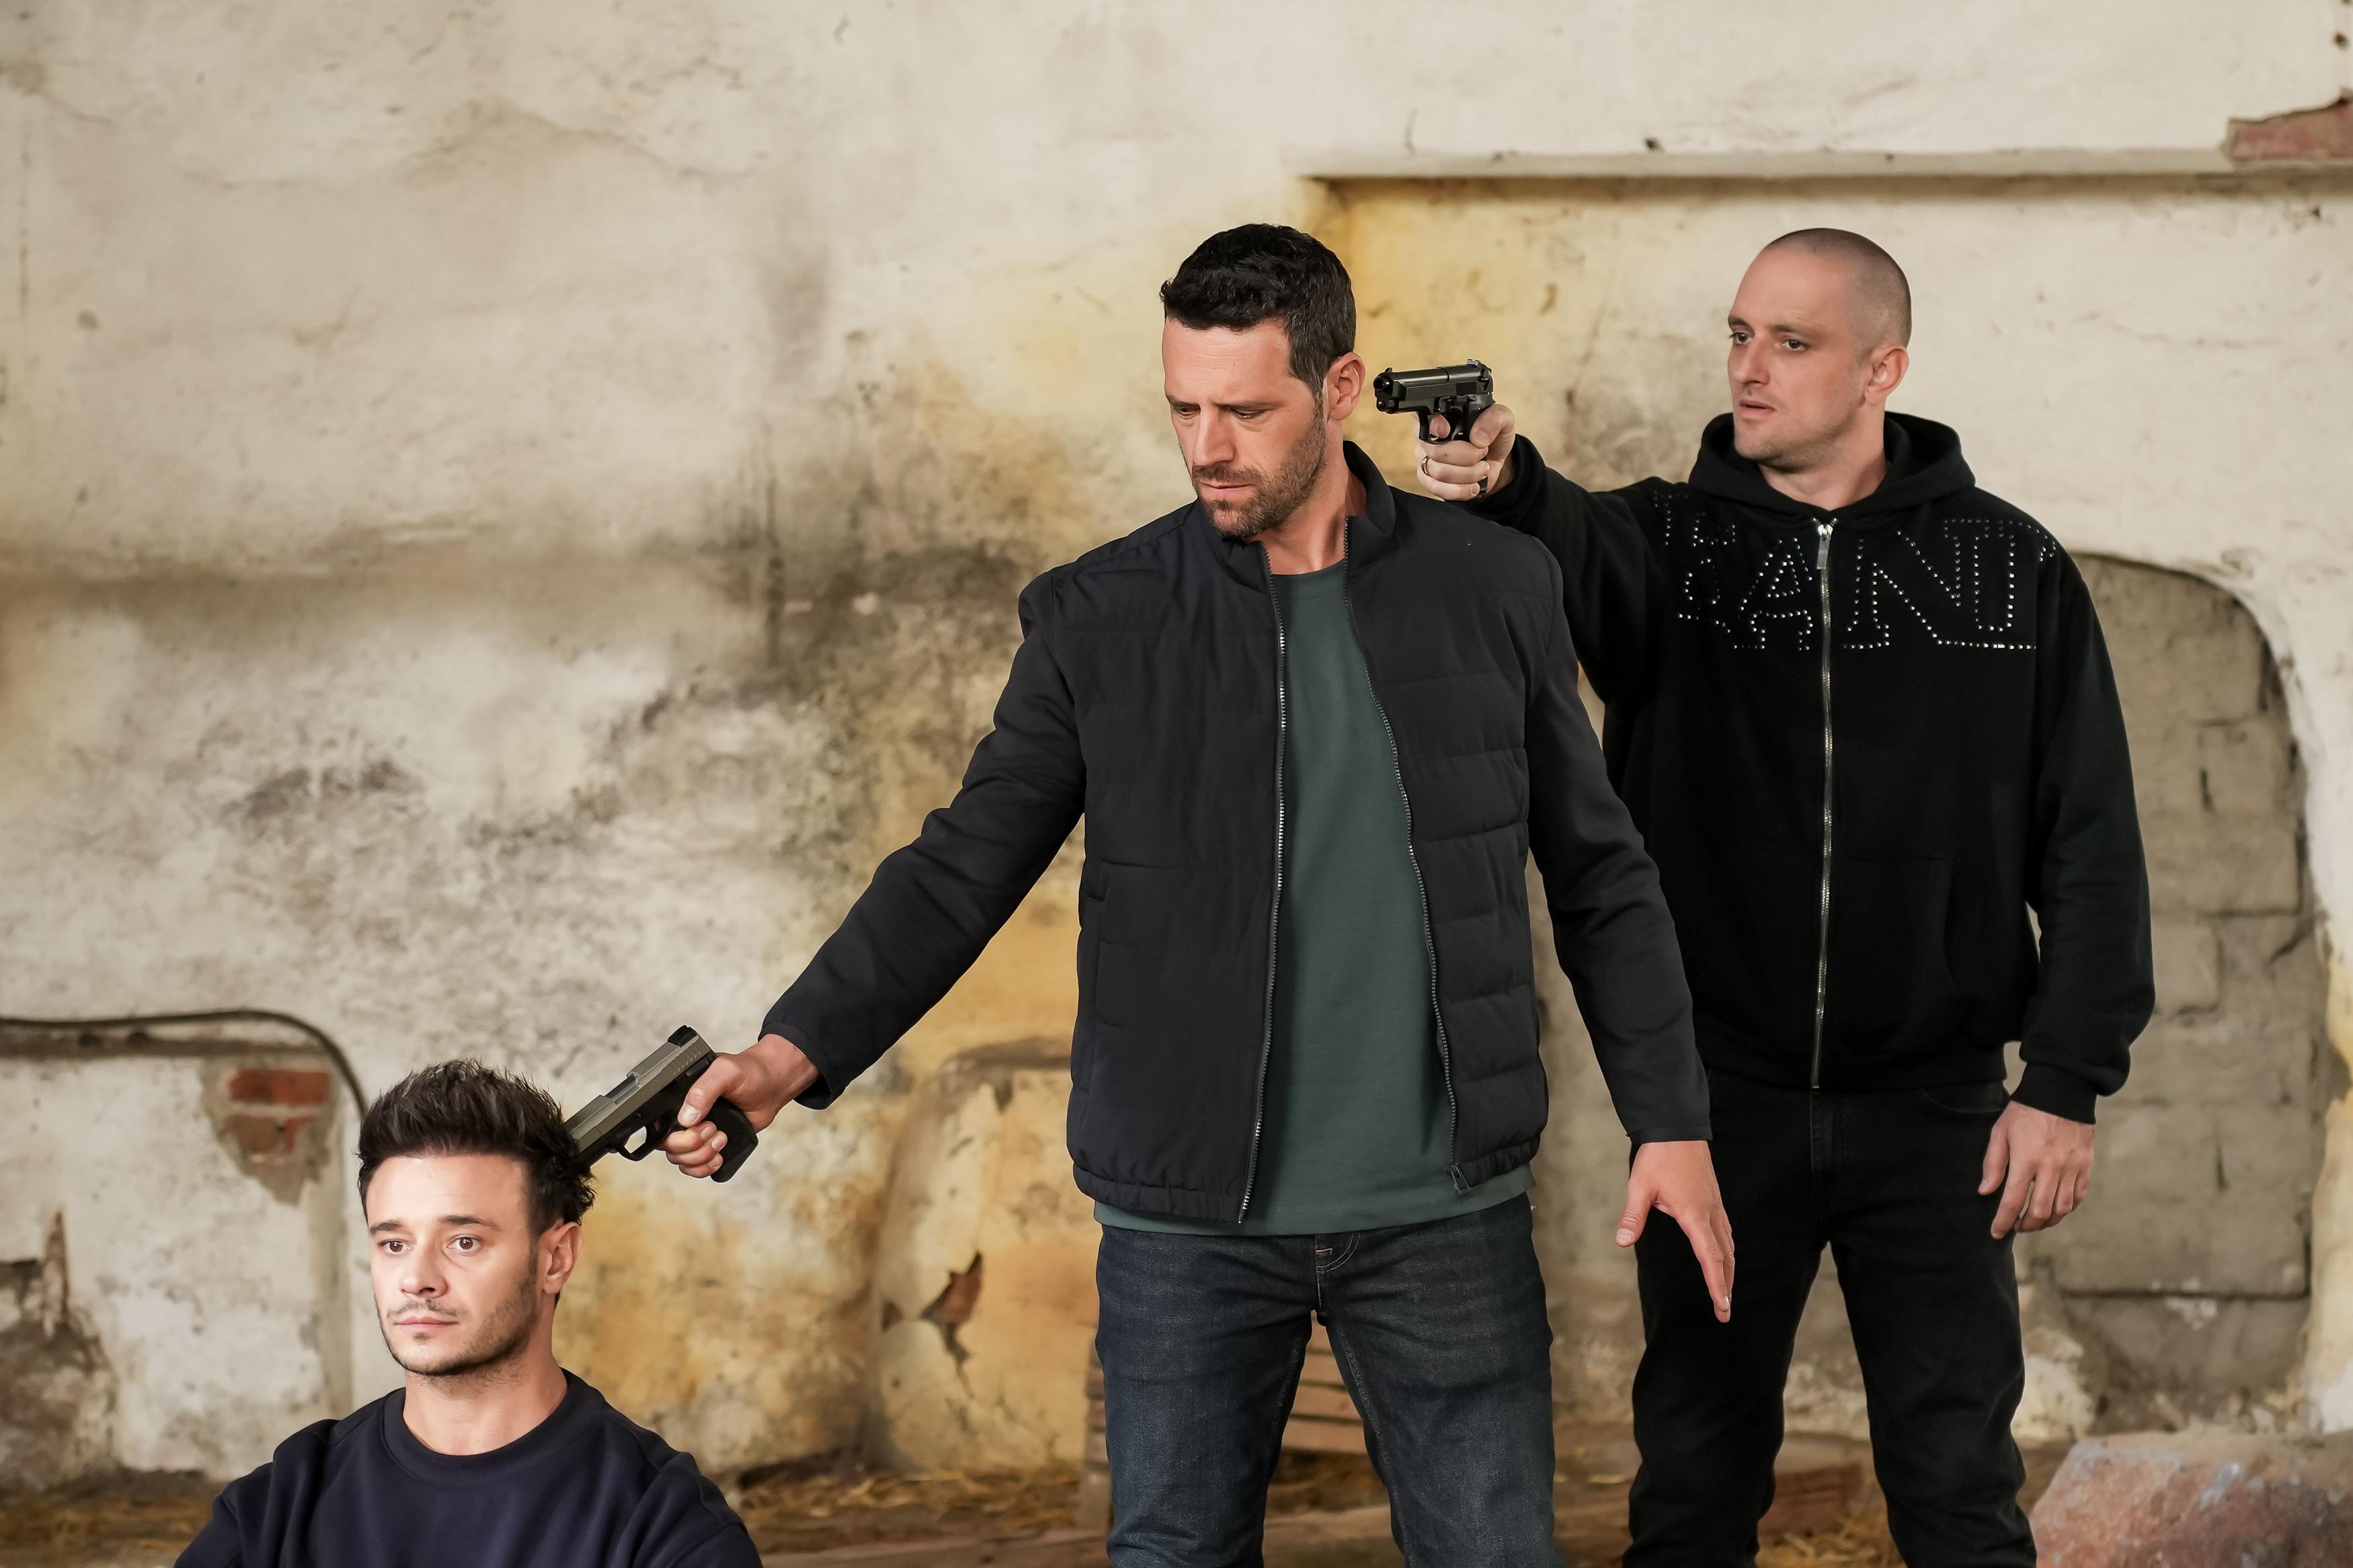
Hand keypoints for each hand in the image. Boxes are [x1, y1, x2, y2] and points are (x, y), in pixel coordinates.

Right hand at [660, 1034, 819, 1178]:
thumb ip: (703, 1090)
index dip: (676, 1133)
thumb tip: (687, 1118)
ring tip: (722, 1139)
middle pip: (669, 1147)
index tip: (703, 1125)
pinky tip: (718, 1158)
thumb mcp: (725, 1071)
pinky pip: (694, 1167)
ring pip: (681, 1160)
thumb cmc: (749, 1072)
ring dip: (701, 1157)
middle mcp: (684, 1116)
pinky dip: (703, 1168)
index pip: (660, 1124)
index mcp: (680, 1097)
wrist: (772, 1086)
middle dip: (692, 1145)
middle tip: (715, 1130)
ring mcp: (696, 1133)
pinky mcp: (710, 1145)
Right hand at [1415, 403, 1518, 501]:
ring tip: (1482, 469)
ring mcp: (1426, 460)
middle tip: (1482, 453)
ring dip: (1468, 474)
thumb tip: (1478, 438)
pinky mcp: (1429, 481)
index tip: (1448, 431)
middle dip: (1467, 456)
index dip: (1434, 426)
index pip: (1424, 417)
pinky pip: (1439, 489)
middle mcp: (1428, 437)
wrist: (1494, 461)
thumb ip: (1494, 419)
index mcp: (1441, 416)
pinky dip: (1461, 490)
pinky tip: (1473, 485)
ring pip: (1439, 472)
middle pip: (1436, 451)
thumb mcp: (1503, 419)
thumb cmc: (1493, 437)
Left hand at [1618, 1139, 1735, 1322]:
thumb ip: (1633, 1216)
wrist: (1677, 1128)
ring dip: (1729, 1269)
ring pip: (1728, 1244)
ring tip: (1726, 1291)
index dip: (1717, 1284)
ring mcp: (1716, 1205)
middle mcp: (1711, 1212)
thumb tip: (1622, 1241)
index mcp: (1695, 1214)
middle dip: (1726, 1285)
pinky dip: (1727, 1250)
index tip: (1723, 1306)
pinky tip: (1723, 1255)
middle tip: (1724, 1311)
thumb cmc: (1659, 1157)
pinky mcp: (1714, 1198)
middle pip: (1725, 1256)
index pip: (1710, 1257)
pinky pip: (1725, 1231)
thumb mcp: (1640, 1186)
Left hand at [1979, 1099, 2093, 1236]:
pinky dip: (2066, 1209)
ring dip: (2047, 1221)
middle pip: (2041, 1212)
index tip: (1996, 1233)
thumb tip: (1985, 1192)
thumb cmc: (2025, 1112)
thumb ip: (1993, 1164)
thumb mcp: (2000, 1132)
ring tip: (2035, 1221)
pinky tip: (2055, 1209)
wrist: (2061, 1093)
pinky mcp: (2085, 1166)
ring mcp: (2071, 1169)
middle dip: (2026, 1225)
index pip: (2013, 1201)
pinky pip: (2077, 1197)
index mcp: (2026, 1160)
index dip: (2003, 1221)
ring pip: (2061, 1209)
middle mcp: (2051, 1168)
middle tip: (2017, 1227)